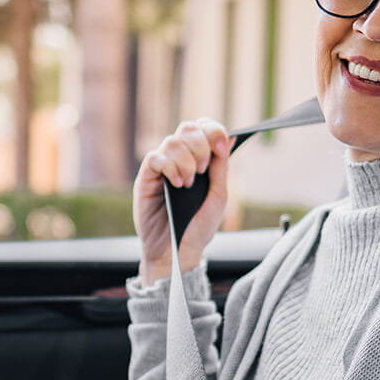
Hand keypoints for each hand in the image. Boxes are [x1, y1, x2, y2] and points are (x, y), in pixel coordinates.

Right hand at [133, 118, 230, 284]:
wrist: (179, 251)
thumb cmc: (198, 227)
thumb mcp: (218, 196)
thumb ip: (222, 167)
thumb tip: (232, 136)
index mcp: (199, 159)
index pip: (204, 129)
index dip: (213, 131)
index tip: (222, 148)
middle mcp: (179, 159)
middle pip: (187, 128)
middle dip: (200, 145)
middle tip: (203, 170)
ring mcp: (162, 167)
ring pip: (172, 141)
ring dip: (186, 161)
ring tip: (188, 184)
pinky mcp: (146, 178)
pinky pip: (154, 158)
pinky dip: (169, 167)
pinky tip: (177, 185)